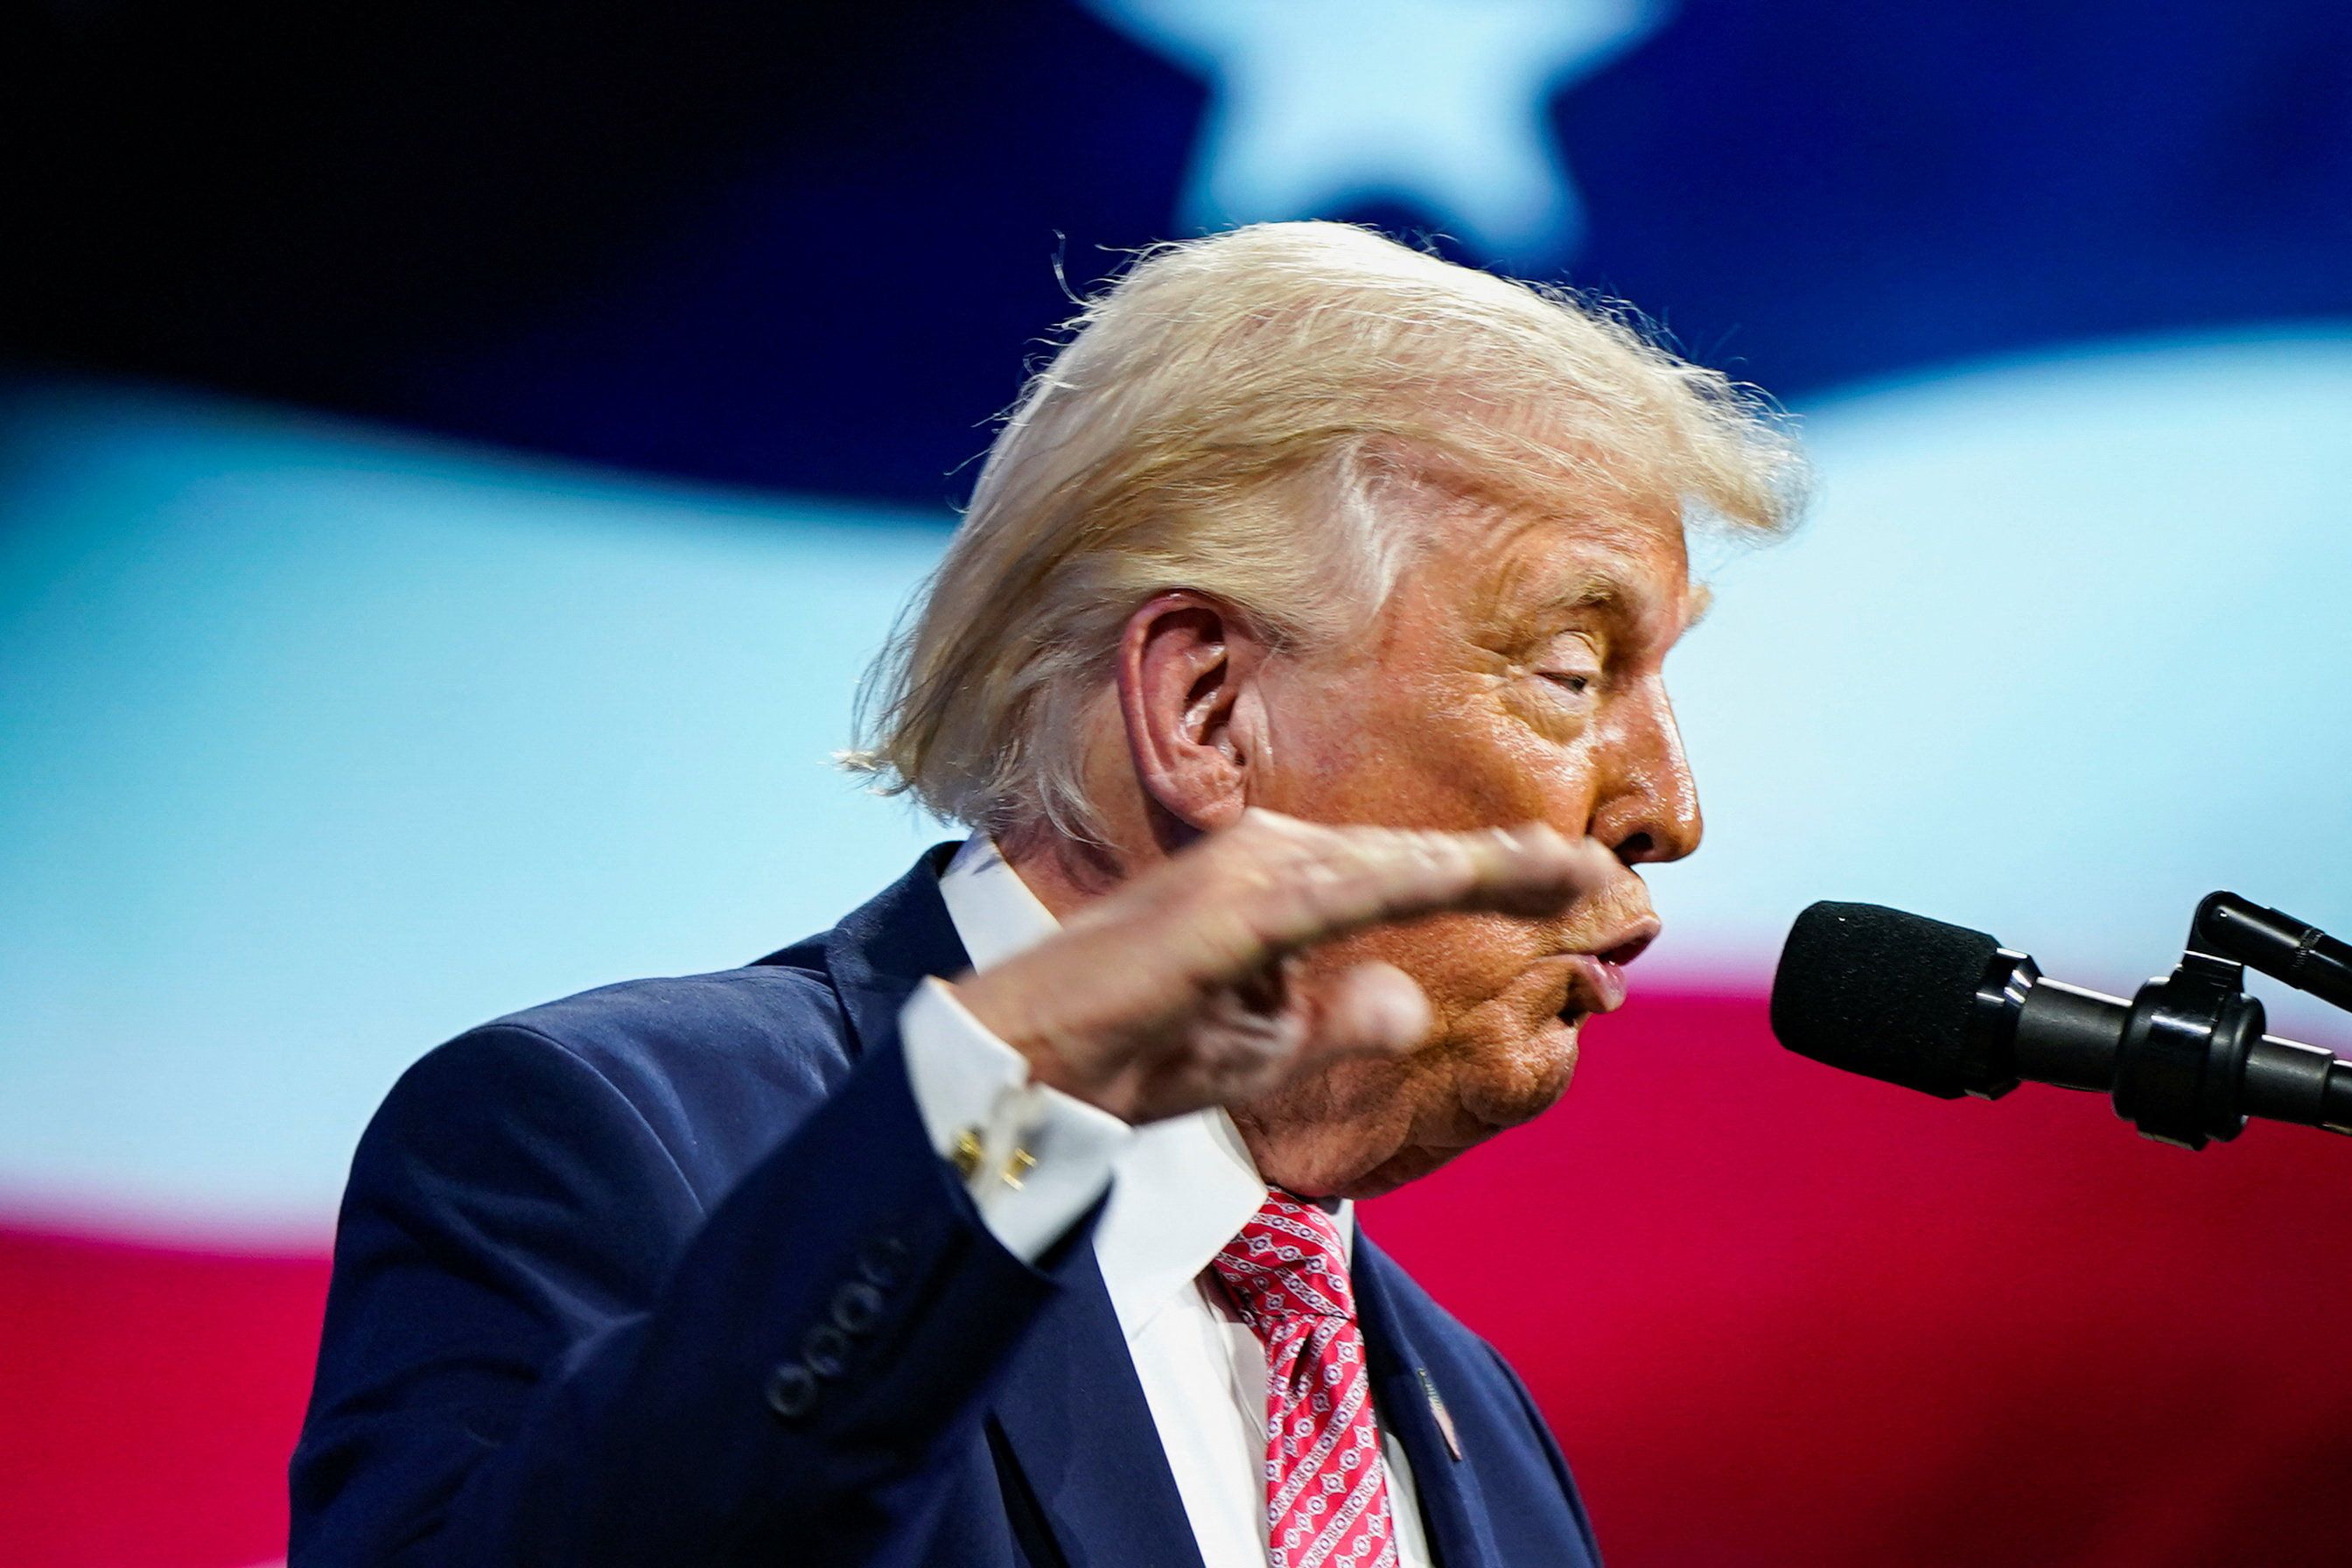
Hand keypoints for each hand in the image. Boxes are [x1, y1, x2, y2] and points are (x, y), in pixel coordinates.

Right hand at [949, 809, 1619, 1124]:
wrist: (1031, 1068)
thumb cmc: (1134, 1053)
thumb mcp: (1262, 1048)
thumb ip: (1338, 1020)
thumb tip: (1412, 998)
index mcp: (1274, 886)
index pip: (1402, 878)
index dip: (1491, 878)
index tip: (1579, 883)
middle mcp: (1264, 858)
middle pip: (1408, 859)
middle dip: (1505, 867)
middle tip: (1602, 873)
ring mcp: (1242, 874)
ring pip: (1384, 866)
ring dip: (1477, 870)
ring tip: (1567, 873)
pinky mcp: (1224, 909)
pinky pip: (1332, 895)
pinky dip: (1403, 885)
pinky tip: (1469, 880)